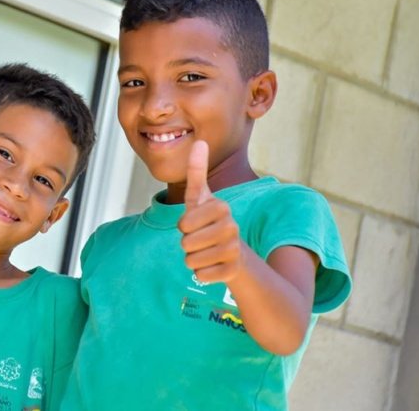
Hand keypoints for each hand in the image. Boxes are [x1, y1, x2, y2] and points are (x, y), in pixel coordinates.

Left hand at [178, 141, 243, 282]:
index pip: (184, 223)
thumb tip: (199, 141)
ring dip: (193, 259)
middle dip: (187, 244)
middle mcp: (231, 227)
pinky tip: (213, 266)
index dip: (184, 225)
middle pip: (186, 243)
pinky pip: (202, 275)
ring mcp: (234, 249)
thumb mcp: (200, 197)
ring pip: (192, 260)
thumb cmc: (208, 221)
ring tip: (206, 251)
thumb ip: (196, 171)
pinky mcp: (233, 271)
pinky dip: (202, 273)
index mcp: (221, 207)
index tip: (194, 222)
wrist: (233, 251)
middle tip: (200, 239)